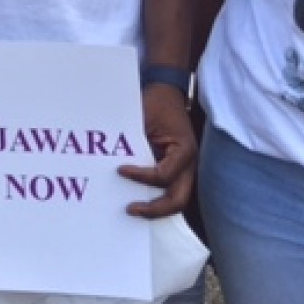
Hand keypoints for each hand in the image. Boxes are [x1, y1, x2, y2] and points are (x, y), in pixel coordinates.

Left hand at [118, 84, 196, 218]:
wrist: (166, 93)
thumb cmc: (156, 103)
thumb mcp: (144, 119)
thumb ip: (135, 142)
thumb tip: (114, 165)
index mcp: (185, 150)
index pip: (164, 175)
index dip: (141, 176)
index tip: (120, 170)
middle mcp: (190, 164)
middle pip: (178, 200)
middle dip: (154, 210)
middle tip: (130, 209)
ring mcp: (186, 169)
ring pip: (176, 200)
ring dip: (155, 208)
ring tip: (132, 209)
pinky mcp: (178, 170)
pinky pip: (169, 190)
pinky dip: (155, 197)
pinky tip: (136, 198)